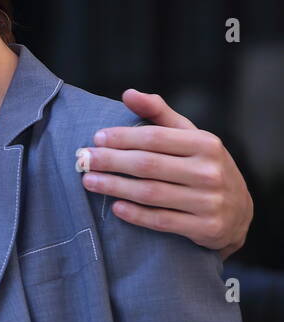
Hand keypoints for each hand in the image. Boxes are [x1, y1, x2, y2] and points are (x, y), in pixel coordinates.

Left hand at [78, 90, 251, 258]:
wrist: (238, 212)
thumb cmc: (202, 166)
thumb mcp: (189, 136)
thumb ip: (159, 114)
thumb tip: (128, 93)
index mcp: (206, 144)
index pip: (155, 137)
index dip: (122, 137)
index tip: (96, 138)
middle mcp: (210, 171)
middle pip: (148, 165)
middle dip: (110, 161)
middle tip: (83, 159)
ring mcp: (209, 201)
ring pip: (151, 193)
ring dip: (114, 187)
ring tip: (88, 181)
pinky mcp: (206, 228)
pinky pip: (162, 221)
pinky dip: (136, 215)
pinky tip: (115, 207)